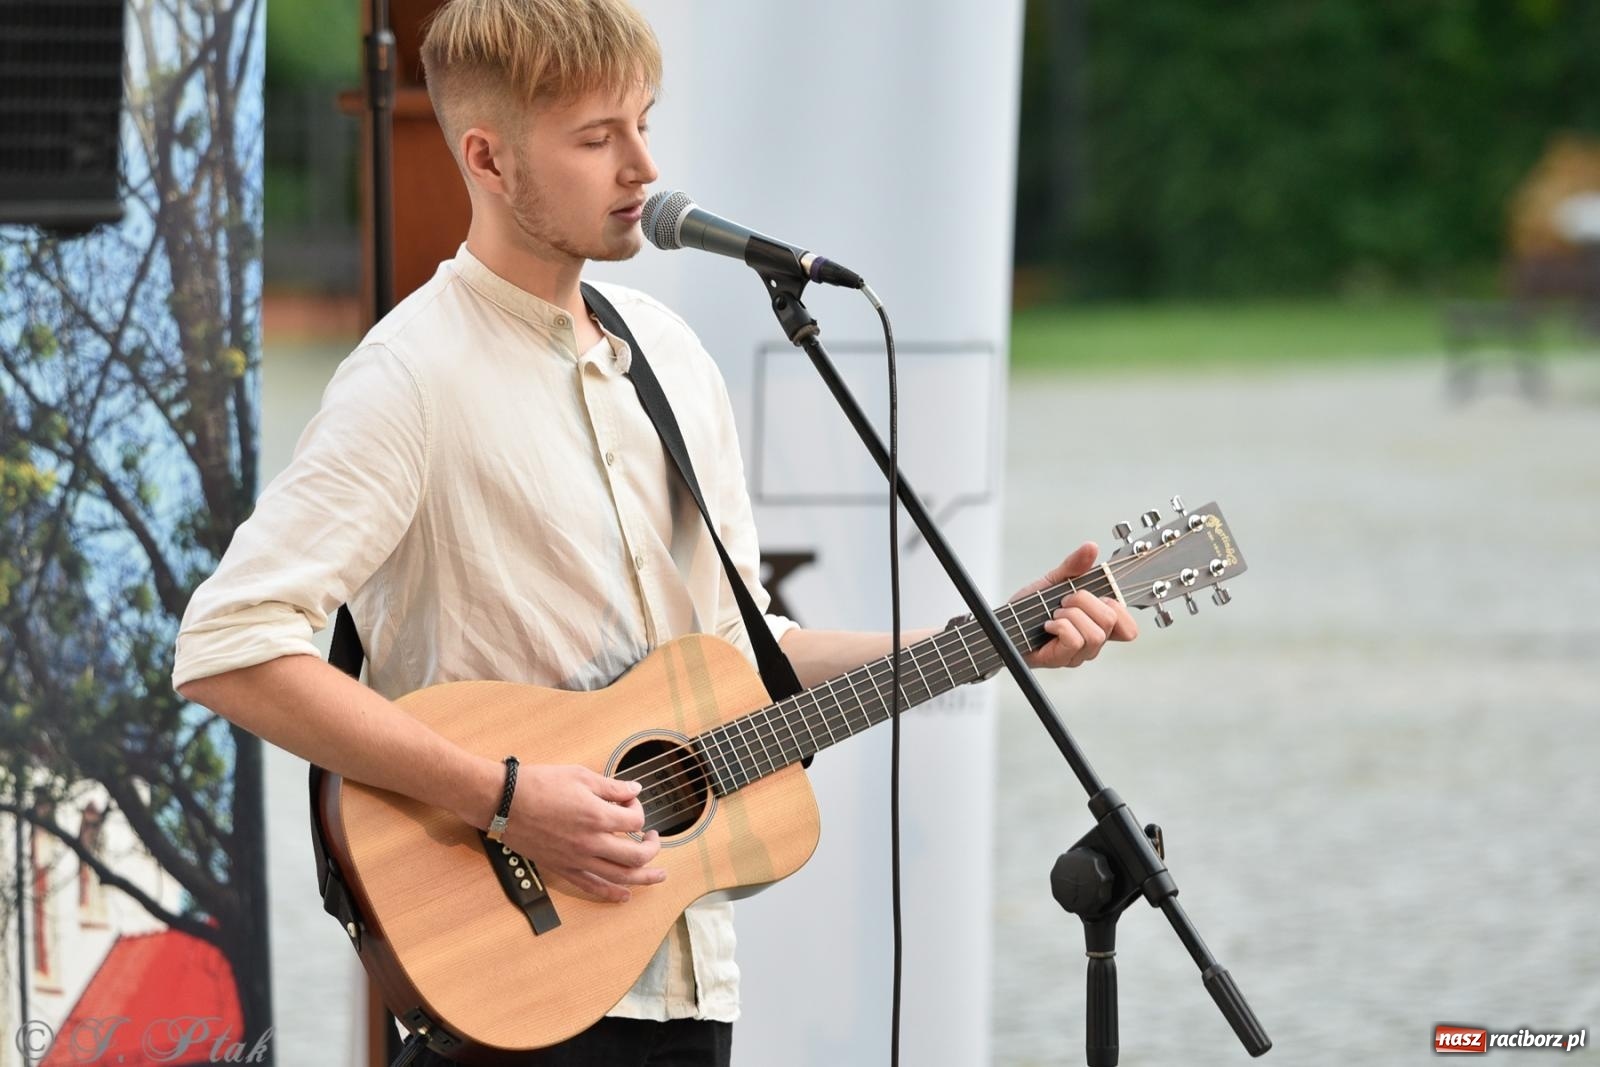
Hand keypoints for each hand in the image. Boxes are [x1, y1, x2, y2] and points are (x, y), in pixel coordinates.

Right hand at [500, 764, 664, 902]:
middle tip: (653, 839)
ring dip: (644, 877)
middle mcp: (591, 843)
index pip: (635, 819)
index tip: (628, 799)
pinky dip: (611, 894)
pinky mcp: (562, 868)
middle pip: (636, 855)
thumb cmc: (537, 784)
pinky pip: (592, 887)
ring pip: (620, 877)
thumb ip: (611, 786)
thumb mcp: (579, 775)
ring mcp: (577, 859)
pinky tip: (625, 896)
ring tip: (659, 875)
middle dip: (652, 847)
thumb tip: (634, 790)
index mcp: (597, 816)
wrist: (502, 802)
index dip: (637, 806)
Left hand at [1010, 542, 1137, 668]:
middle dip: (1084, 602)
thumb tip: (1091, 547)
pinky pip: (1074, 641)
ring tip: (1054, 613)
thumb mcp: (1054, 581)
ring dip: (1071, 616)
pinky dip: (1060, 626)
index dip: (1119, 610)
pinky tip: (1047, 625)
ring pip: (1094, 634)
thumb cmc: (1029, 607)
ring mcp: (1078, 654)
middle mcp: (1092, 643)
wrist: (1003, 624)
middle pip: (1110, 621)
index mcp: (1097, 626)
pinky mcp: (1061, 659)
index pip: (1129, 630)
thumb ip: (1074, 566)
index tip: (1097, 596)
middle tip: (1064, 601)